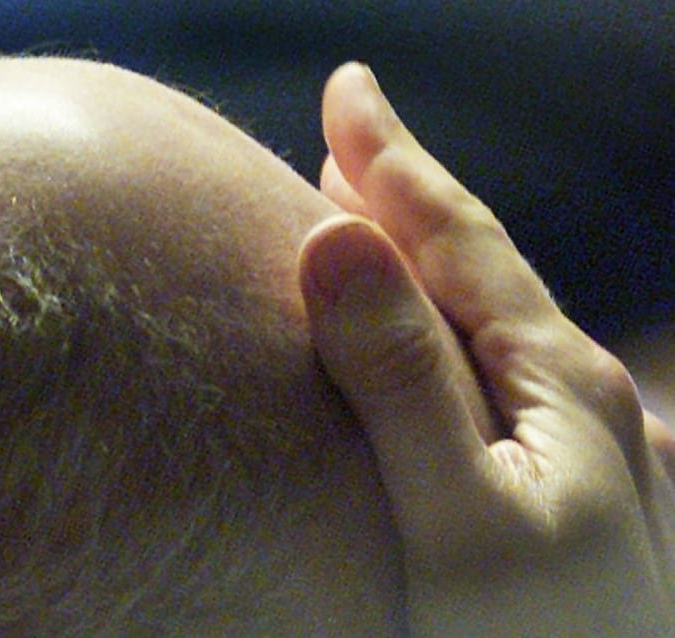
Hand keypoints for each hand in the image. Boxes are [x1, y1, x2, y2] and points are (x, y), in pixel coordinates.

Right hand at [299, 62, 674, 635]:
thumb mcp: (456, 519)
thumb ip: (400, 381)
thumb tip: (334, 240)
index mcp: (556, 381)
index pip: (459, 237)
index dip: (395, 158)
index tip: (346, 86)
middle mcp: (579, 396)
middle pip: (476, 262)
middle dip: (403, 190)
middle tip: (344, 130)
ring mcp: (580, 441)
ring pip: (485, 313)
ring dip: (420, 254)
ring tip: (370, 213)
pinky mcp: (563, 485)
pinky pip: (493, 367)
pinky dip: (446, 323)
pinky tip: (447, 333)